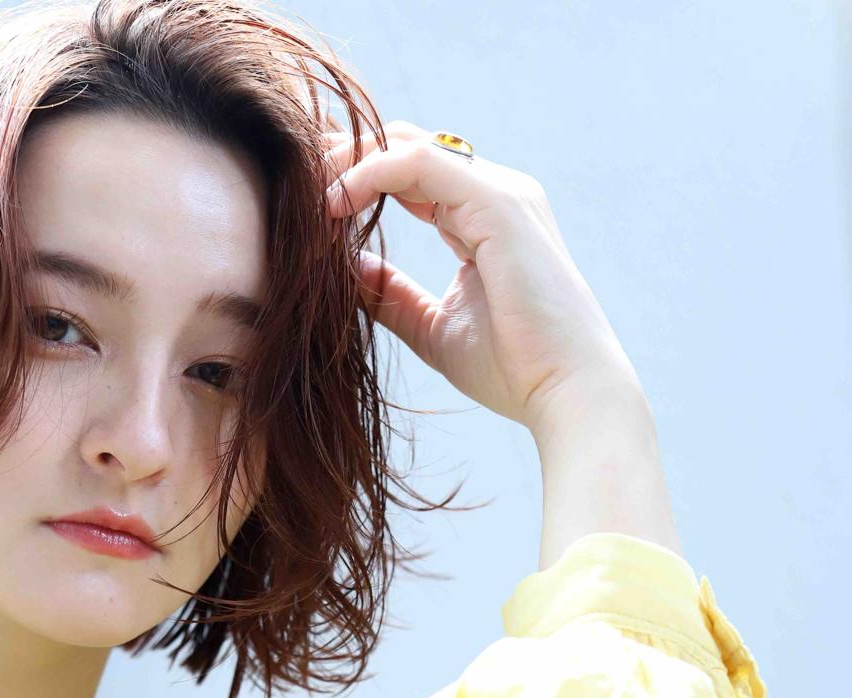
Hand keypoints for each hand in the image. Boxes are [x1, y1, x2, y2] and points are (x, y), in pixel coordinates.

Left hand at [323, 120, 642, 437]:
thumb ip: (391, 295)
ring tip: (303, 194)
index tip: (305, 205)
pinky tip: (332, 205)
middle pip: (404, 145)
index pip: (410, 173)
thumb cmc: (514, 369)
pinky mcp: (497, 203)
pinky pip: (417, 162)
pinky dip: (368, 175)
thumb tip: (345, 272)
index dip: (354, 178)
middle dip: (344, 157)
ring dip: (347, 161)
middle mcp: (494, 192)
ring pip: (406, 144)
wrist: (567, 392)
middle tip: (290, 184)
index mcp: (483, 217)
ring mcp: (500, 191)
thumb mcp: (433, 327)